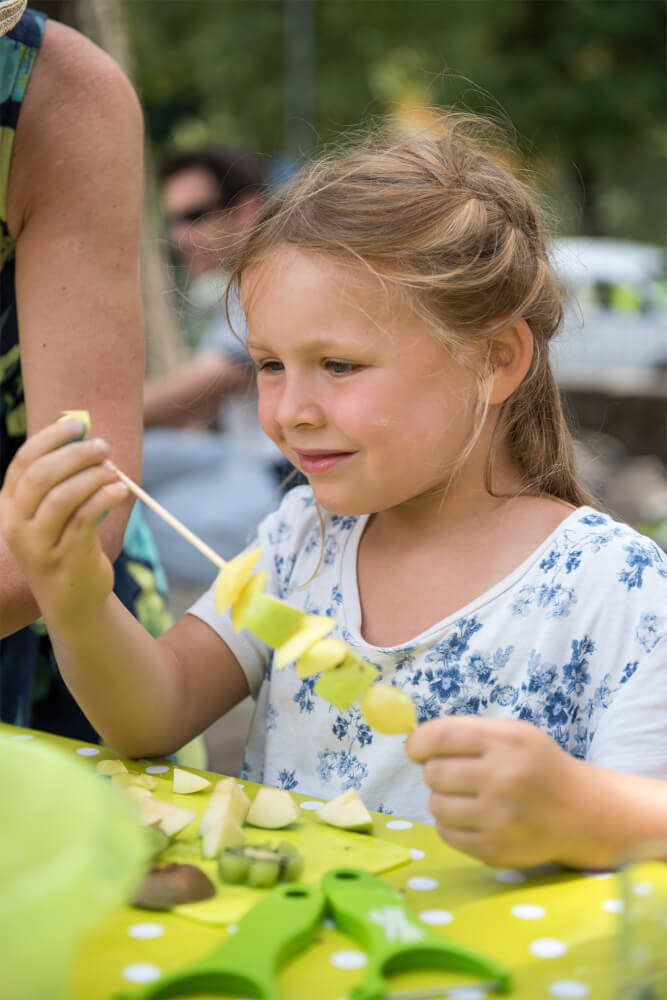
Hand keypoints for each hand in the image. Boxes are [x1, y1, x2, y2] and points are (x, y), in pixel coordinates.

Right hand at [0, 419, 128, 625]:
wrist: (73, 599)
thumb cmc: (68, 543)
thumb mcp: (57, 512)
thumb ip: (65, 478)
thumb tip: (87, 436)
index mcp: (10, 506)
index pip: (24, 461)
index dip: (51, 437)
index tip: (78, 424)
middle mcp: (17, 525)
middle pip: (42, 475)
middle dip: (76, 454)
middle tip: (104, 447)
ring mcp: (38, 544)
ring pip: (63, 496)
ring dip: (93, 476)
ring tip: (114, 471)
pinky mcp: (66, 558)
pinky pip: (86, 518)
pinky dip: (105, 497)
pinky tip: (119, 490)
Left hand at [406, 715, 581, 867]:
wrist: (581, 812)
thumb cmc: (538, 765)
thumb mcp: (513, 733)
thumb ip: (466, 731)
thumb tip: (413, 741)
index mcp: (507, 742)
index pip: (441, 737)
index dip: (418, 742)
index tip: (415, 748)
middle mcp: (504, 779)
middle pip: (434, 773)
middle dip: (436, 770)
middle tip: (456, 774)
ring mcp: (500, 819)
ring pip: (436, 805)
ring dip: (443, 798)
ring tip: (467, 796)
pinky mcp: (495, 850)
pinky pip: (446, 833)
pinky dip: (452, 824)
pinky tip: (474, 817)